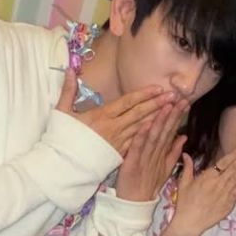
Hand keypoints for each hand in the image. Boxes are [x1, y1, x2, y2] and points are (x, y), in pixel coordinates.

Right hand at [56, 68, 173, 155]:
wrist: (63, 166)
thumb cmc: (62, 139)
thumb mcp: (62, 112)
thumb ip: (68, 90)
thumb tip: (69, 70)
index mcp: (102, 116)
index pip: (127, 102)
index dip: (144, 94)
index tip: (158, 88)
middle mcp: (113, 128)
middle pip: (139, 114)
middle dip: (158, 104)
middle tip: (174, 97)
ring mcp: (118, 142)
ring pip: (142, 128)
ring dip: (158, 119)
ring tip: (172, 111)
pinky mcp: (119, 154)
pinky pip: (138, 142)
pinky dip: (151, 135)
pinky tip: (161, 131)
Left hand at [116, 99, 186, 201]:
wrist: (135, 203)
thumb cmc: (147, 185)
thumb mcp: (165, 168)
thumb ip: (174, 152)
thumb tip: (184, 136)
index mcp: (162, 153)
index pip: (171, 132)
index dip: (178, 117)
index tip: (185, 102)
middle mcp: (156, 154)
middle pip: (166, 132)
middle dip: (174, 115)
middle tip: (181, 100)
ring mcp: (145, 158)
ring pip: (154, 137)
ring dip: (160, 121)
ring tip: (166, 106)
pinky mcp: (133, 162)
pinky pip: (138, 147)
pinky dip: (142, 136)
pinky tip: (146, 123)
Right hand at [169, 144, 235, 235]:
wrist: (189, 223)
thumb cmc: (184, 203)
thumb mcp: (183, 183)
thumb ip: (187, 167)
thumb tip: (186, 154)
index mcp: (207, 176)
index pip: (224, 162)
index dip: (234, 154)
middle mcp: (218, 183)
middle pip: (234, 168)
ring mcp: (224, 194)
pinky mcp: (228, 204)